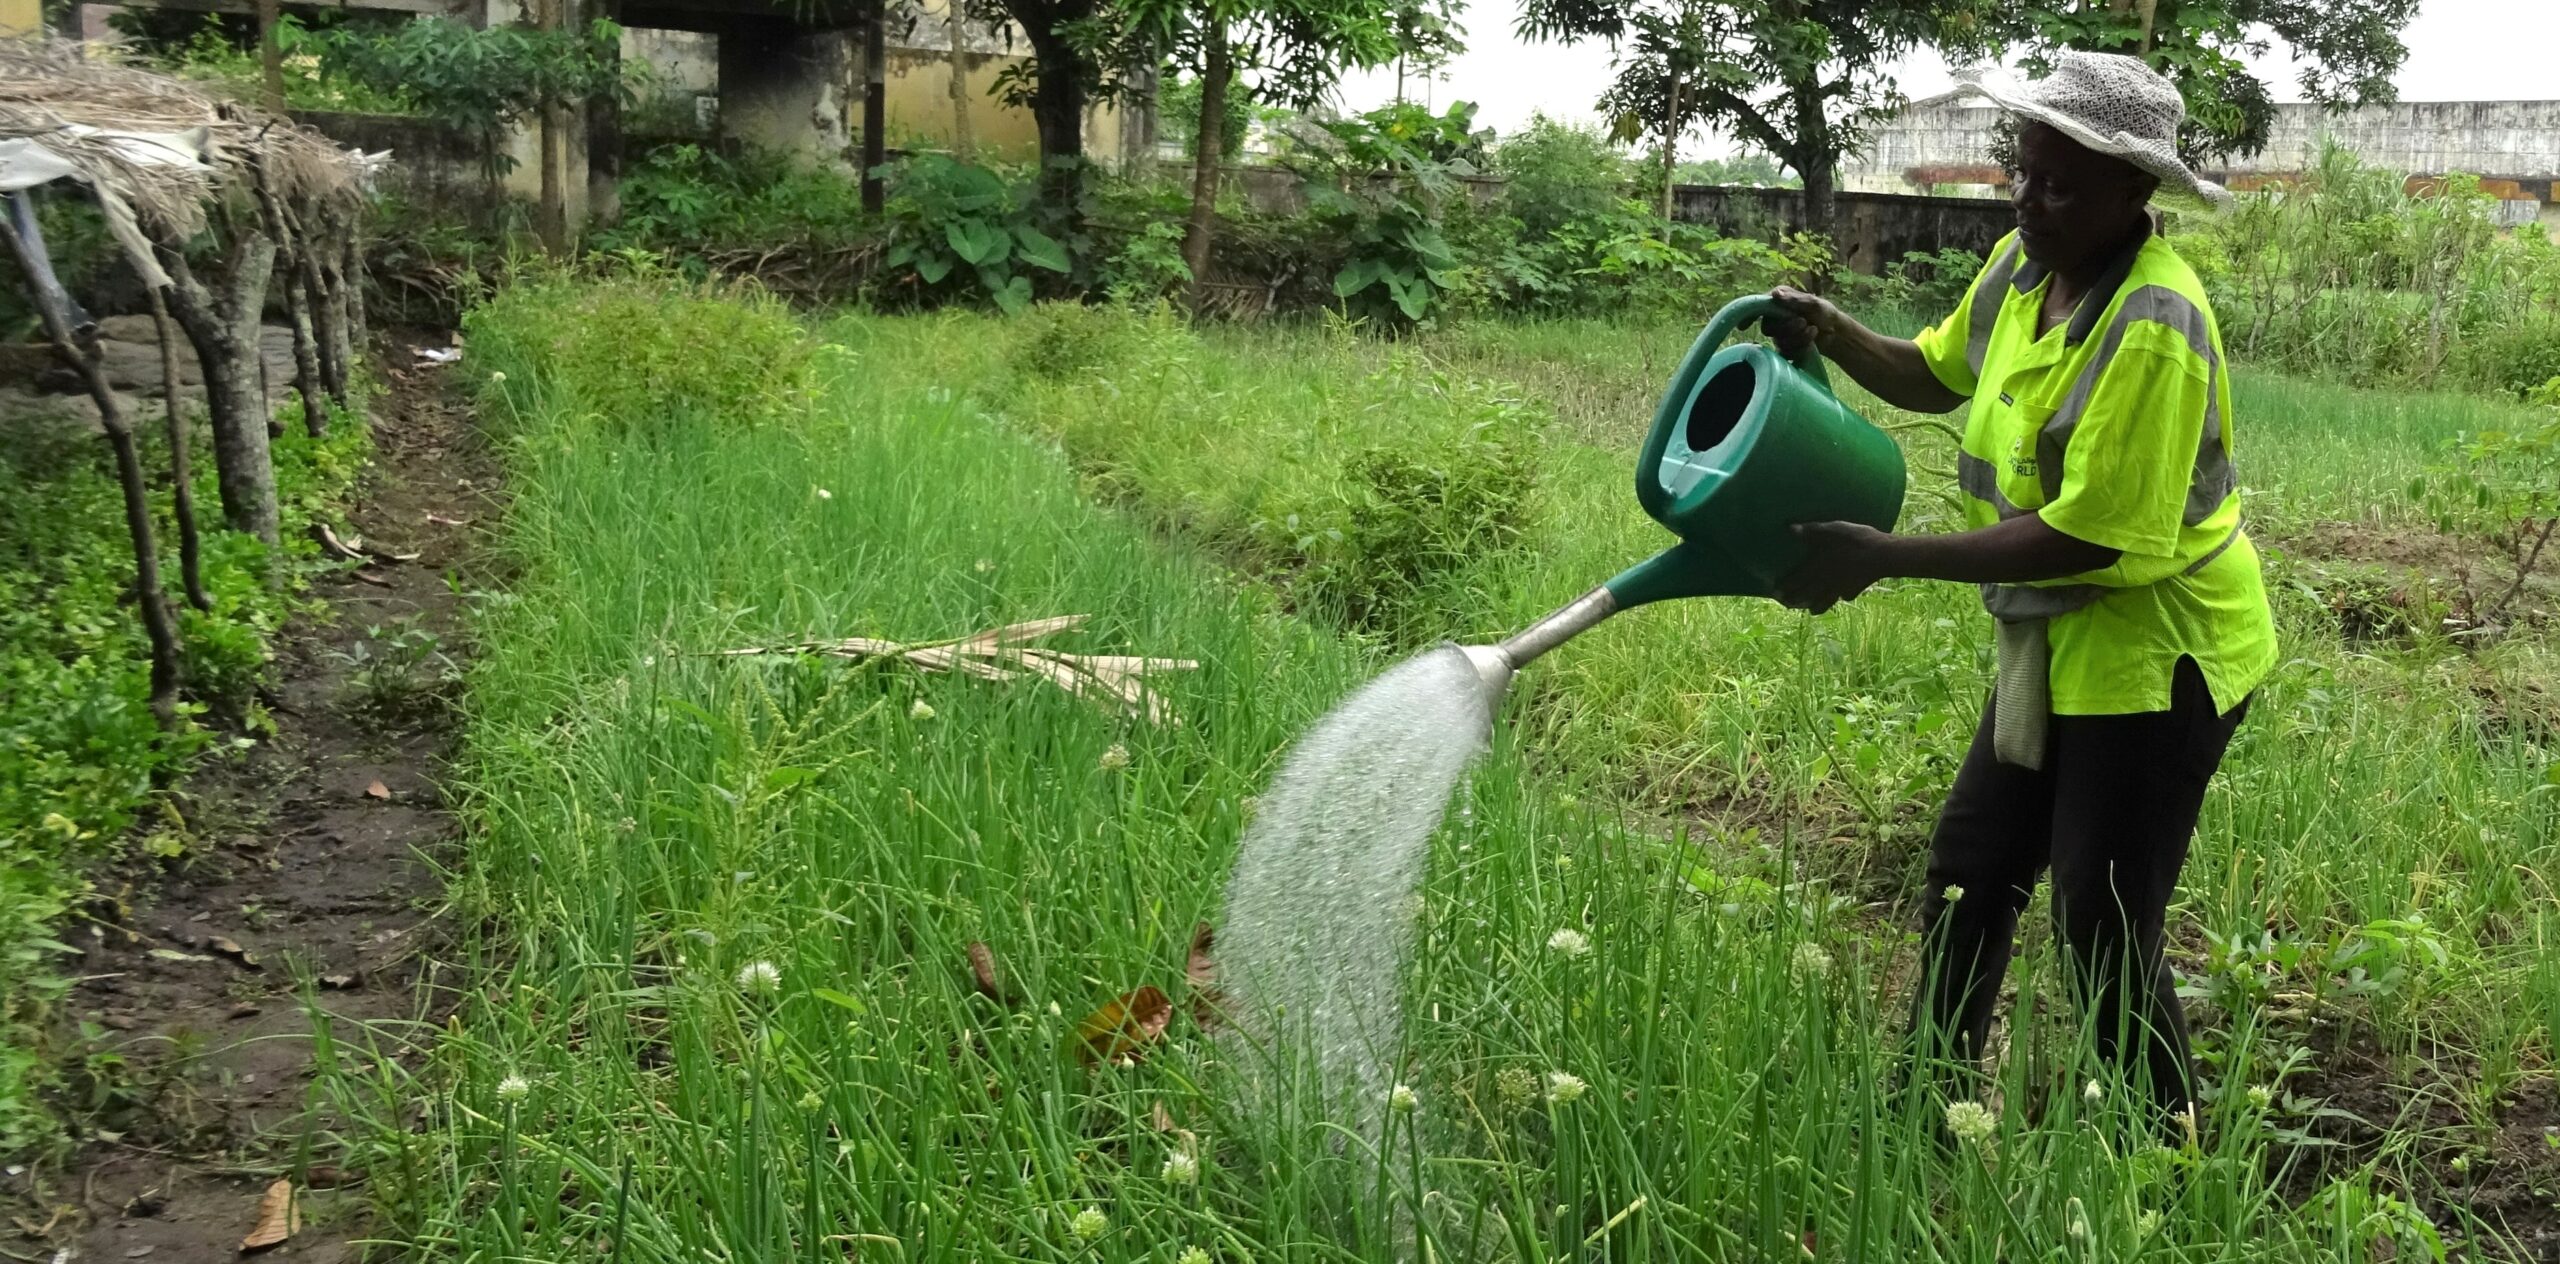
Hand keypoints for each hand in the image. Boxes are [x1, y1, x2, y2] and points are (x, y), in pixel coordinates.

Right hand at [1759, 286, 1845, 361]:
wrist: (1835, 332)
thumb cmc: (1824, 312)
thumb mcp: (1813, 303)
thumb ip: (1794, 299)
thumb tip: (1774, 294)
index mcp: (1778, 302)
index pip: (1760, 308)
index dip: (1758, 315)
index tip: (1761, 322)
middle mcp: (1775, 318)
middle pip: (1768, 328)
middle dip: (1789, 328)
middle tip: (1804, 322)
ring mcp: (1779, 335)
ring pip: (1779, 342)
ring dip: (1799, 338)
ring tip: (1813, 330)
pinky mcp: (1785, 348)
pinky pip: (1786, 353)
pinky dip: (1800, 349)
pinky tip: (1810, 344)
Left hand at [1774, 521, 1895, 613]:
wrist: (1883, 556)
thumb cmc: (1855, 540)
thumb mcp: (1832, 530)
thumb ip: (1811, 531)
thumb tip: (1790, 528)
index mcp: (1817, 567)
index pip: (1795, 581)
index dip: (1784, 588)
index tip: (1774, 593)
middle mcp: (1826, 581)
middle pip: (1806, 595)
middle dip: (1794, 601)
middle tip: (1785, 604)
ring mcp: (1840, 588)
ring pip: (1823, 602)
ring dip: (1814, 606)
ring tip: (1808, 609)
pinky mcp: (1855, 589)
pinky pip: (1843, 597)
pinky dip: (1838, 599)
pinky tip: (1840, 597)